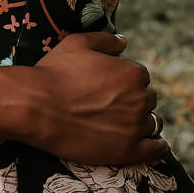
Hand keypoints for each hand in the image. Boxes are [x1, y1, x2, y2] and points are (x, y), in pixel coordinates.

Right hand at [27, 32, 166, 165]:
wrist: (37, 108)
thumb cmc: (54, 72)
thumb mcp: (78, 43)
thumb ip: (106, 40)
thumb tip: (124, 41)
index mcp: (131, 72)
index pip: (140, 75)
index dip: (125, 80)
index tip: (110, 86)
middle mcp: (139, 98)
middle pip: (147, 98)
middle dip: (133, 99)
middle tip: (111, 104)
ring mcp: (135, 127)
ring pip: (152, 122)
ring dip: (142, 121)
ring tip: (124, 124)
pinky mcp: (128, 152)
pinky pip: (155, 150)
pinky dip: (156, 147)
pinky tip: (152, 145)